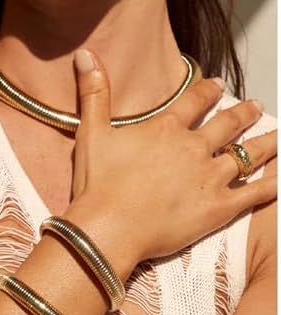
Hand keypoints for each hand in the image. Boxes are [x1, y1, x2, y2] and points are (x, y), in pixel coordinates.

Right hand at [68, 50, 276, 278]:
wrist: (109, 227)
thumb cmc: (98, 185)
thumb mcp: (91, 133)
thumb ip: (94, 94)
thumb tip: (85, 55)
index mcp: (166, 130)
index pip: (194, 101)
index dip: (208, 91)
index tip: (217, 86)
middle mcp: (193, 148)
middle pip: (227, 124)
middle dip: (243, 114)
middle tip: (254, 107)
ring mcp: (209, 178)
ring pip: (247, 155)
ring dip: (266, 143)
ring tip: (278, 137)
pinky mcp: (217, 208)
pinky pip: (254, 194)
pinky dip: (271, 186)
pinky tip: (280, 179)